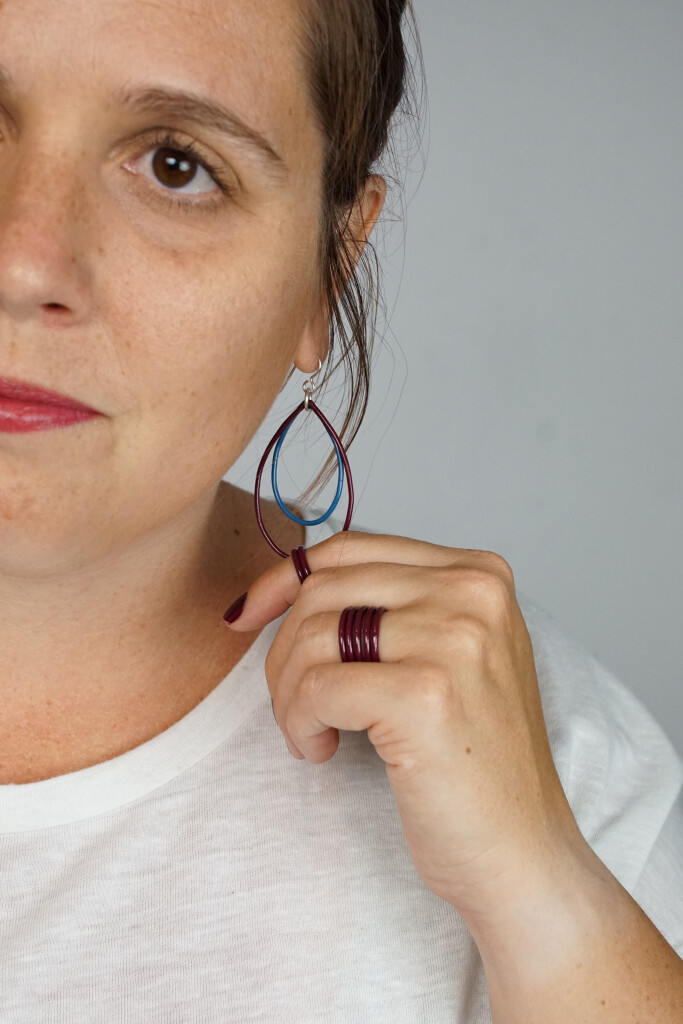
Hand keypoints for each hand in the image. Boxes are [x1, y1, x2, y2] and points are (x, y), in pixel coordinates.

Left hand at [224, 530, 589, 925]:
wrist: (521, 851)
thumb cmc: (472, 761)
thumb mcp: (445, 656)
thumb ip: (388, 607)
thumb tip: (285, 580)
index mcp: (479, 574)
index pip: (352, 548)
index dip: (285, 579)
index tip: (247, 615)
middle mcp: (472, 593)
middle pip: (325, 589)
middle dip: (283, 649)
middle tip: (291, 704)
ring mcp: (454, 640)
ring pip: (312, 636)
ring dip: (288, 693)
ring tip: (310, 733)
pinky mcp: (426, 695)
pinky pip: (316, 687)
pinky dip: (300, 721)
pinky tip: (320, 750)